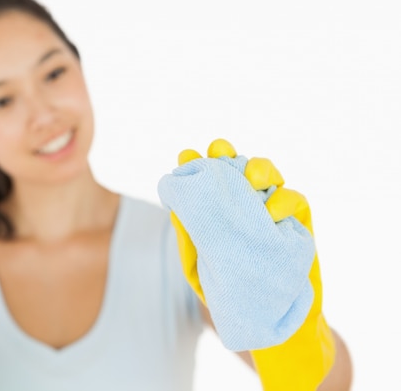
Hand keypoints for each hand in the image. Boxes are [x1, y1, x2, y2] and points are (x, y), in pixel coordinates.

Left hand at [158, 139, 315, 350]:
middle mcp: (241, 204)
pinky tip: (271, 212)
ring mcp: (269, 210)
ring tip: (249, 178)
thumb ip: (190, 239)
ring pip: (266, 173)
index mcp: (215, 211)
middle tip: (219, 151)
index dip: (195, 163)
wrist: (268, 321)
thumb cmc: (228, 291)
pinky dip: (283, 200)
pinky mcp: (297, 222)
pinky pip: (294, 199)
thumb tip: (176, 206)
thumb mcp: (199, 268)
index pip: (204, 180)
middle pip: (234, 166)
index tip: (185, 155)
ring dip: (258, 168)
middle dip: (225, 153)